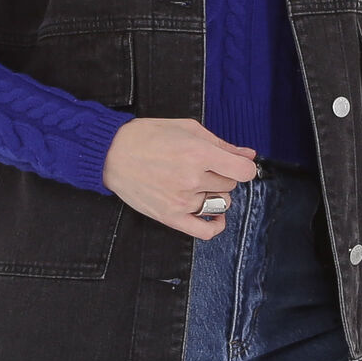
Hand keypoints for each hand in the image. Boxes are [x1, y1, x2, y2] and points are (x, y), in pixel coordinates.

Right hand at [102, 117, 257, 239]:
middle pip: (230, 185)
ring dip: (215, 193)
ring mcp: (182, 201)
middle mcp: (192, 179)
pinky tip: (215, 216)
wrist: (112, 154)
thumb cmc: (147, 136)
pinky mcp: (171, 217)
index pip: (244, 171)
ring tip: (198, 183)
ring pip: (220, 203)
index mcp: (198, 153)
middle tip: (203, 166)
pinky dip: (215, 226)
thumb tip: (249, 155)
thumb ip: (221, 144)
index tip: (237, 164)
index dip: (244, 166)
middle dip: (222, 174)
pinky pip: (204, 231)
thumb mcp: (187, 129)